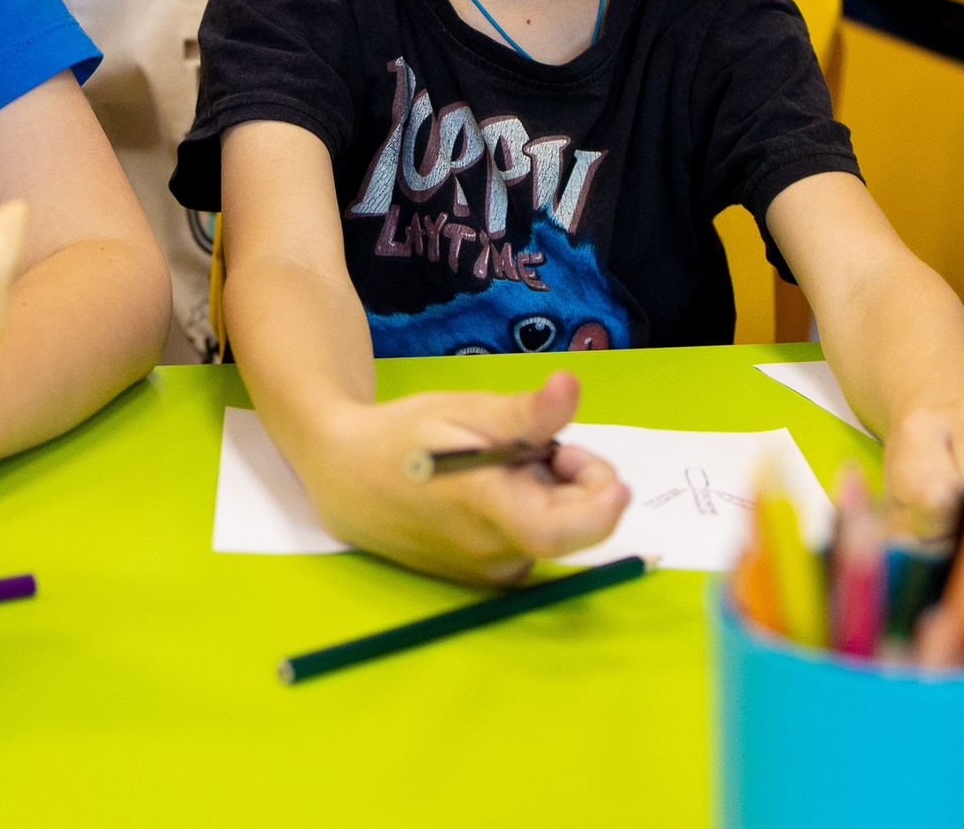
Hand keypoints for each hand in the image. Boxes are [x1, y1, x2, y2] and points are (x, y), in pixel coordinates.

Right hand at [296, 371, 629, 586]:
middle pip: (570, 521)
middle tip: (534, 441)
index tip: (617, 481)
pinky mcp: (486, 577)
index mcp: (488, 510)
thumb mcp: (463, 411)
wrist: (345, 480)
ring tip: (497, 463)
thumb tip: (572, 386)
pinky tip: (487, 489)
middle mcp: (494, 553)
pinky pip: (532, 540)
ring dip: (548, 492)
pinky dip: (528, 508)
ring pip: (553, 527)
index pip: (561, 531)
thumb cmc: (404, 438)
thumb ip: (524, 412)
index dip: (601, 508)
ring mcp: (489, 571)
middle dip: (573, 477)